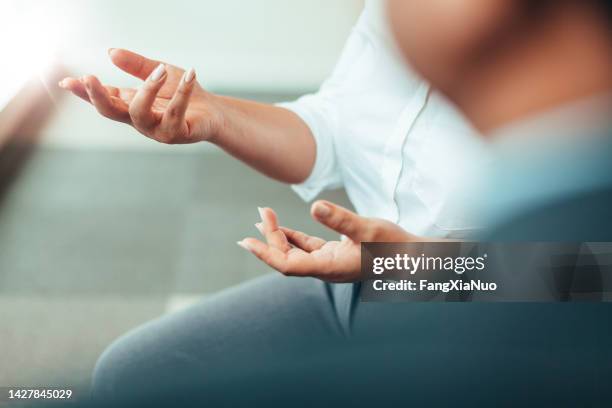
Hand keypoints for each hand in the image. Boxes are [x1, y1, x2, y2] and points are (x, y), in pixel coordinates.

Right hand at [58, 49, 222, 143]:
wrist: (214, 113)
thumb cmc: (184, 94)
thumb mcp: (160, 74)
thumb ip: (138, 66)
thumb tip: (111, 52)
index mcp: (131, 105)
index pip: (104, 99)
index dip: (85, 92)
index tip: (66, 82)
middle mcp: (140, 120)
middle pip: (111, 112)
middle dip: (98, 96)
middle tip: (90, 78)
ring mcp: (157, 130)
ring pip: (139, 113)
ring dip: (148, 88)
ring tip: (160, 70)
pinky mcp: (177, 133)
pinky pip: (175, 112)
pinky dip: (183, 92)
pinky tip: (190, 74)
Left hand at [237, 201, 421, 282]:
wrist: (412, 258)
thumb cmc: (392, 245)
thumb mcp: (367, 228)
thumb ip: (340, 218)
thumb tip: (315, 205)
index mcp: (330, 267)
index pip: (287, 265)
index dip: (265, 253)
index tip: (248, 240)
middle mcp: (326, 269)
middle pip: (287, 258)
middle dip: (270, 238)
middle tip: (261, 212)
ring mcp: (330, 263)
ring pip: (295, 254)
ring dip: (278, 238)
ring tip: (262, 220)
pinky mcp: (335, 255)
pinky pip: (307, 249)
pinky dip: (294, 238)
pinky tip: (283, 228)